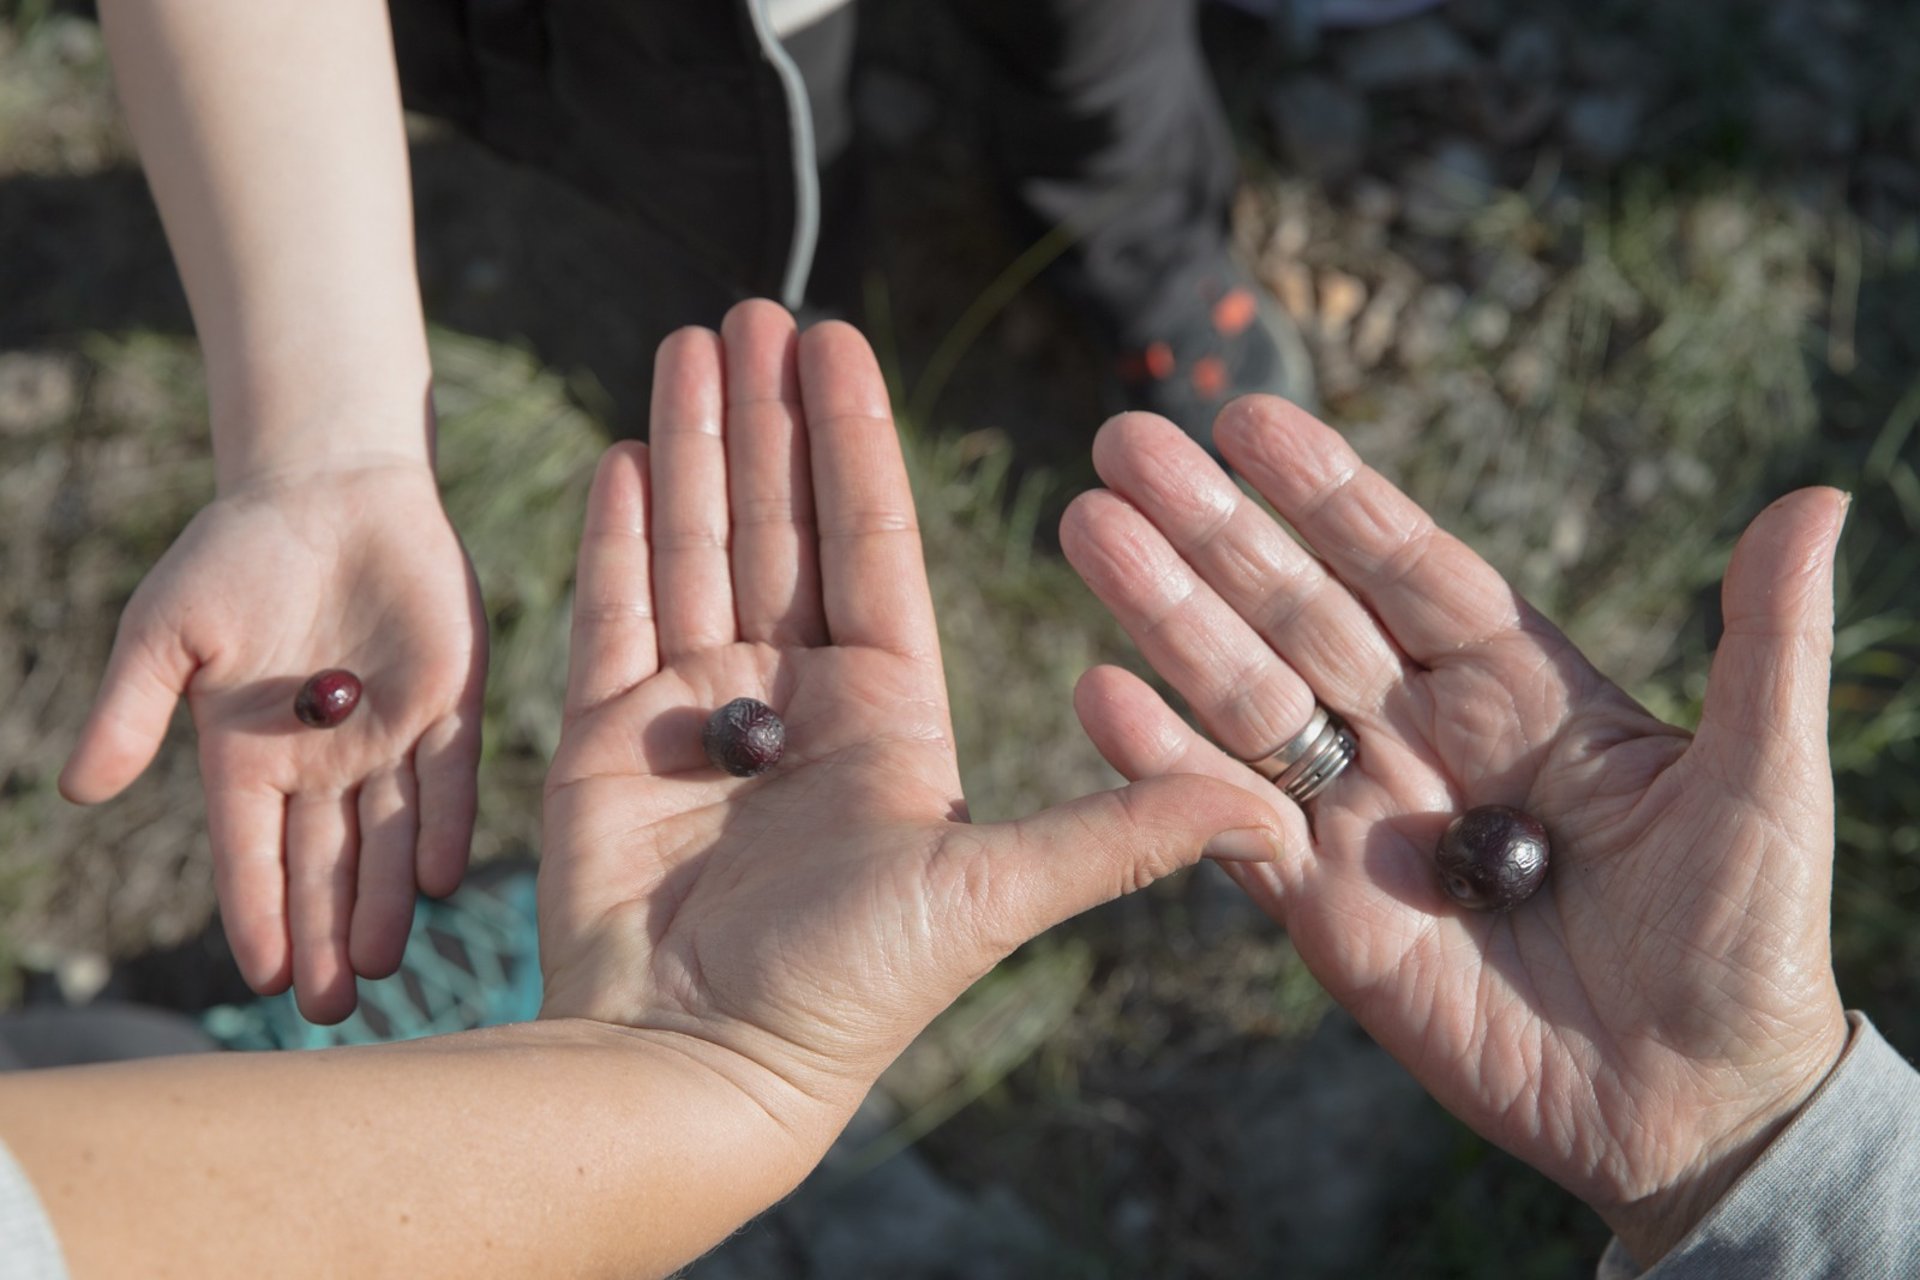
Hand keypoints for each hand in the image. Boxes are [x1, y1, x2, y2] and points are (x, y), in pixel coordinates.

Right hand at [61, 462, 485, 1022]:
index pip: (250, 853)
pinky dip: (440, 825)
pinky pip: (448, 776)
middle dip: (324, 936)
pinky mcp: (450, 704)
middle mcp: (321, 764)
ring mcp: (389, 738)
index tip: (262, 978)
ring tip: (382, 967)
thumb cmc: (235, 556)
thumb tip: (80, 790)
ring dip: (383, 903)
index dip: (257, 913)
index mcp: (248, 757)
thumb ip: (131, 710)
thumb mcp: (166, 630)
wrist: (328, 491)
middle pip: (322, 866)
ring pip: (386, 839)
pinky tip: (438, 879)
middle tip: (332, 1009)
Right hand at [539, 301, 1286, 1131]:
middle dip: (771, 416)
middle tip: (759, 309)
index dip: (855, 439)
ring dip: (695, 443)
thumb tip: (1275, 813)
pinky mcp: (610, 735)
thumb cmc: (848, 993)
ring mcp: (699, 711)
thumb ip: (1118, 834)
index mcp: (887, 713)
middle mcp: (795, 700)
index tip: (842, 342)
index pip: (872, 541)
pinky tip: (628, 448)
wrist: (698, 1070)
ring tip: (693, 340)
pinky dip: (622, 531)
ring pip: (700, 545)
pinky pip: (616, 607)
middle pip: (784, 523)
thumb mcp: (994, 893)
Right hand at [1062, 400, 1850, 1262]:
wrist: (1694, 1108)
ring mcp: (1363, 818)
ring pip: (1246, 698)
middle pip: (1299, 612)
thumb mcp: (1770, 782)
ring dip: (1165, 618)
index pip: (1407, 563)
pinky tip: (1100, 697)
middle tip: (1122, 445)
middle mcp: (1422, 732)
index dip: (1330, 491)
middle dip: (1212, 530)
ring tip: (1087, 533)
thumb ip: (1766, 643)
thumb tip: (1818, 501)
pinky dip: (1161, 765)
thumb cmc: (1749, 939)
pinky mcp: (1320, 909)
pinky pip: (1226, 826)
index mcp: (1517, 685)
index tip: (1248, 417)